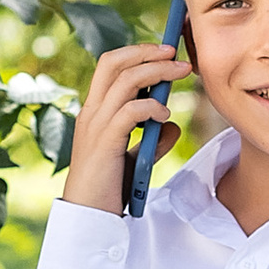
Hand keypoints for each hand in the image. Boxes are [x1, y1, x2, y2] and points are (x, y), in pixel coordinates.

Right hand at [63, 38, 184, 214]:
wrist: (88, 216)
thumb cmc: (108, 189)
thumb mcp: (134, 159)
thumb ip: (152, 139)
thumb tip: (172, 123)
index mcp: (94, 111)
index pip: (110, 66)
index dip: (136, 53)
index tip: (164, 52)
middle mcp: (91, 112)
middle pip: (114, 62)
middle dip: (147, 52)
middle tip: (175, 52)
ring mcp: (96, 125)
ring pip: (125, 80)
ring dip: (157, 72)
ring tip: (181, 73)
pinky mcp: (106, 141)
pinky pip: (130, 110)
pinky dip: (152, 106)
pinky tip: (165, 114)